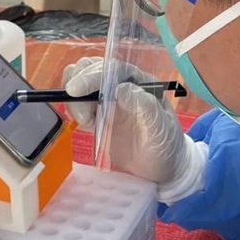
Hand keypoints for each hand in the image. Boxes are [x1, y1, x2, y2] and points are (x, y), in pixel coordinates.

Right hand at [62, 58, 201, 192]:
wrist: (162, 170)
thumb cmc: (166, 146)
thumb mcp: (163, 129)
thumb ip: (146, 107)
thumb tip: (122, 89)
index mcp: (140, 83)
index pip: (114, 69)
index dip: (93, 75)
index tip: (76, 89)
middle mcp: (121, 86)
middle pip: (92, 68)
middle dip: (79, 82)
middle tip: (78, 111)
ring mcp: (107, 100)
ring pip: (81, 82)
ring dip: (74, 97)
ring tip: (84, 120)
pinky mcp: (97, 117)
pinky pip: (78, 104)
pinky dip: (73, 109)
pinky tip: (84, 124)